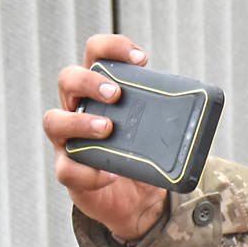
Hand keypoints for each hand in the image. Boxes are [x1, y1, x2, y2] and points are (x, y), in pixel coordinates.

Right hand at [44, 34, 169, 242]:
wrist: (137, 198)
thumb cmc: (143, 153)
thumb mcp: (156, 130)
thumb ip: (166, 116)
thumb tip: (193, 114)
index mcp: (99, 88)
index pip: (96, 53)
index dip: (113, 48)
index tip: (141, 59)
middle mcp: (77, 108)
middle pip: (68, 79)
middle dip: (90, 81)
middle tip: (116, 93)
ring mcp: (68, 139)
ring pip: (54, 121)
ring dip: (81, 122)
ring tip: (107, 129)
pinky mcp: (69, 170)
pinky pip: (68, 169)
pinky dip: (90, 172)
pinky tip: (111, 174)